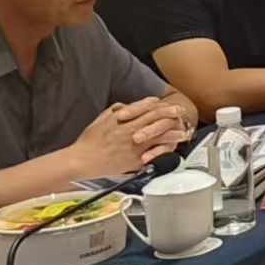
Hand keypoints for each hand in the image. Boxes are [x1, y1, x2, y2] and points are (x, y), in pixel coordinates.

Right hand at [68, 99, 187, 178]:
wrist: (81, 160)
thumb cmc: (88, 141)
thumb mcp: (100, 120)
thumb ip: (113, 111)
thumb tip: (124, 105)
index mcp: (120, 119)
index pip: (143, 108)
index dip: (156, 105)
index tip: (163, 103)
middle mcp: (130, 130)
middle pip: (154, 118)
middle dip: (169, 113)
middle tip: (180, 110)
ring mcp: (134, 144)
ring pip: (158, 134)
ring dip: (173, 131)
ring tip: (183, 130)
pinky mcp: (135, 158)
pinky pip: (154, 151)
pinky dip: (165, 147)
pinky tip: (173, 146)